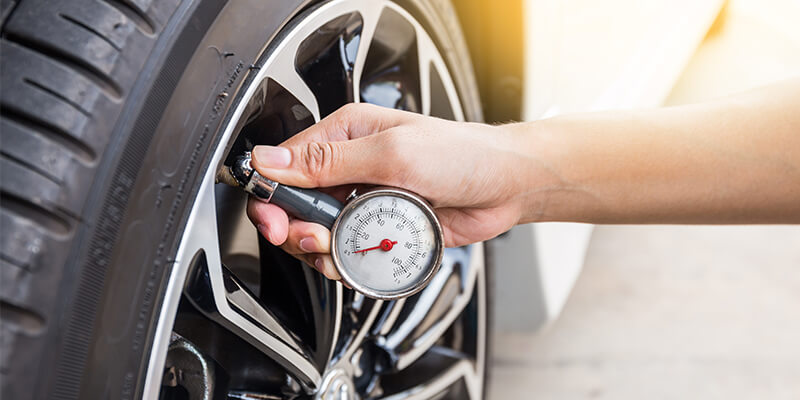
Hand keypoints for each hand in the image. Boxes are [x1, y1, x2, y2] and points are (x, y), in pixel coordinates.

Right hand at [247, 103, 530, 279]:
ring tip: (343, 249)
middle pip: (297, 206)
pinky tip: (361, 259)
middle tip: (315, 239)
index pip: (286, 165)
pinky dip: (348, 262)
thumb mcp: (392, 152)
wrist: (505, 185)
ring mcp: (364, 200)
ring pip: (319, 234)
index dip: (272, 197)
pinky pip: (348, 251)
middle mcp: (349, 167)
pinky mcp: (380, 228)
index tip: (275, 220)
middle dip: (298, 229)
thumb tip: (273, 160)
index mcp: (345, 135)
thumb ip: (330, 161)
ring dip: (324, 250)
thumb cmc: (461, 154)